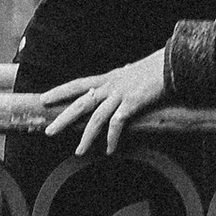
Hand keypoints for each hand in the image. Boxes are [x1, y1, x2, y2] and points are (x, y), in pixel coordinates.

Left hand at [39, 49, 170, 156]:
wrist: (171, 64)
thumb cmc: (153, 69)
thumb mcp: (131, 73)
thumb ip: (122, 79)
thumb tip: (120, 78)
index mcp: (107, 78)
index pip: (77, 84)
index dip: (59, 91)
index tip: (43, 99)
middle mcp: (110, 86)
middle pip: (80, 103)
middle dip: (64, 118)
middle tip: (49, 131)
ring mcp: (120, 94)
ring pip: (96, 118)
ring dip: (86, 136)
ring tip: (79, 151)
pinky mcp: (132, 103)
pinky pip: (117, 124)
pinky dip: (112, 138)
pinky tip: (110, 150)